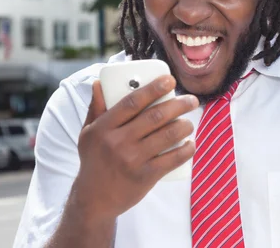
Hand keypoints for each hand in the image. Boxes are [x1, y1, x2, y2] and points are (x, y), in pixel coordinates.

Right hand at [74, 76, 197, 220]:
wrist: (94, 199)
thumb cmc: (94, 160)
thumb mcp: (88, 133)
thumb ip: (96, 108)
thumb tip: (98, 83)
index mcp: (104, 127)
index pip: (132, 102)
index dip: (153, 88)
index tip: (169, 80)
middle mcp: (118, 142)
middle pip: (155, 116)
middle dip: (178, 104)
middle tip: (191, 100)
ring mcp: (133, 160)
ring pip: (167, 135)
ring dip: (185, 126)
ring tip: (189, 123)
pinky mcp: (145, 176)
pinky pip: (172, 159)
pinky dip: (186, 150)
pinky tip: (190, 144)